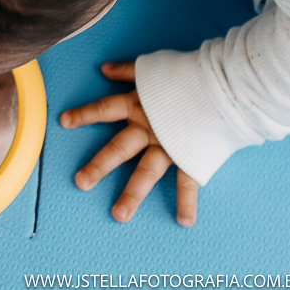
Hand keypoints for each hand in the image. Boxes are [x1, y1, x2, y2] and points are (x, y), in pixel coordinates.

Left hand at [60, 61, 198, 226]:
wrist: (225, 81)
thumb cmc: (189, 71)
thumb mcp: (154, 68)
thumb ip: (128, 70)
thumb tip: (103, 68)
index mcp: (139, 104)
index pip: (106, 109)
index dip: (85, 114)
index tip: (64, 122)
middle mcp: (149, 127)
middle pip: (119, 148)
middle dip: (99, 166)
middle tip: (80, 183)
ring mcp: (169, 144)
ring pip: (146, 171)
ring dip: (132, 194)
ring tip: (119, 216)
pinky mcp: (191, 154)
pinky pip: (188, 181)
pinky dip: (188, 202)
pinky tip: (185, 221)